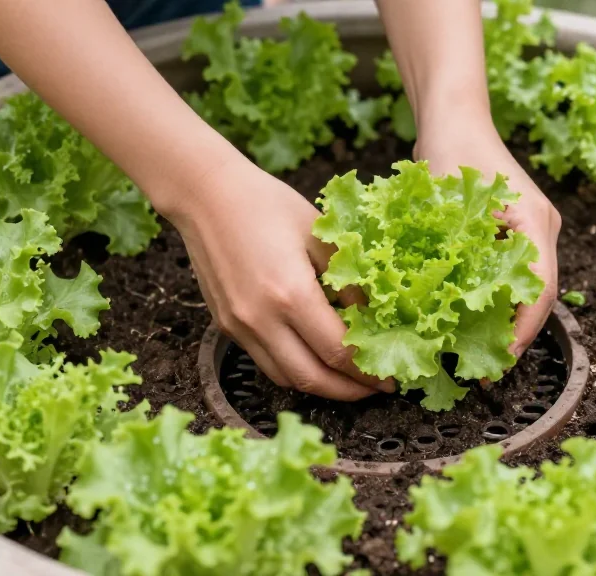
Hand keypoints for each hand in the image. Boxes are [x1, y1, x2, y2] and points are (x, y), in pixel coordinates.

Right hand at [162, 158, 394, 400]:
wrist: (206, 196)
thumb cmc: (266, 204)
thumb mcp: (320, 235)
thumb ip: (348, 280)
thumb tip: (372, 316)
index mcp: (291, 293)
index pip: (338, 352)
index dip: (368, 372)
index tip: (389, 379)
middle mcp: (261, 319)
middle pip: (312, 378)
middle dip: (349, 392)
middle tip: (375, 389)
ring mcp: (240, 326)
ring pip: (285, 378)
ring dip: (320, 388)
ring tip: (348, 382)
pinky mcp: (226, 326)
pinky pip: (266, 363)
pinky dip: (294, 372)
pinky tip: (314, 361)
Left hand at [415, 118, 561, 357]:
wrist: (454, 116)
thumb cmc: (449, 149)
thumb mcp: (444, 200)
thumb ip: (446, 247)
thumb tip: (432, 307)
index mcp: (534, 221)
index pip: (540, 288)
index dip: (522, 330)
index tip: (500, 360)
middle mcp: (541, 229)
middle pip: (540, 296)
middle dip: (515, 335)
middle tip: (486, 370)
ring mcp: (531, 231)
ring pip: (528, 289)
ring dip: (507, 322)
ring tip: (479, 355)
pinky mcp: (516, 233)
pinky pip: (514, 277)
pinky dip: (496, 303)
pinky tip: (471, 323)